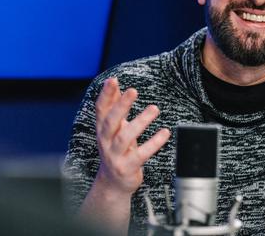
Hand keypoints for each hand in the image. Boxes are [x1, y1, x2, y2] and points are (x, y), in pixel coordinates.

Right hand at [94, 77, 170, 195]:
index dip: (105, 94)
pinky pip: (140, 154)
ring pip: (125, 138)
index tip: (112, 80)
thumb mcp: (114, 128)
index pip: (100, 109)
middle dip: (121, 106)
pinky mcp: (127, 167)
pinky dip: (153, 143)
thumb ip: (114, 106)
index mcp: (102, 129)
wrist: (112, 183)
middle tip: (133, 91)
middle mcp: (105, 141)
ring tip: (154, 109)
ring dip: (140, 122)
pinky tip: (164, 132)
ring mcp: (114, 155)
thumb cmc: (116, 150)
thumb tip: (115, 84)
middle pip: (110, 122)